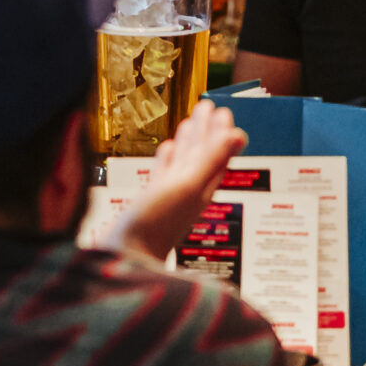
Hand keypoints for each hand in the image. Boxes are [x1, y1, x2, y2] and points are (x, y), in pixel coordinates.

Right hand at [78, 101, 247, 263]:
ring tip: (189, 124)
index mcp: (201, 186)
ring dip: (187, 142)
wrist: (126, 258)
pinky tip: (166, 151)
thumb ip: (211, 161)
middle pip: (201, 153)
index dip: (219, 131)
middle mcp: (188, 190)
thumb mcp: (187, 187)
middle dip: (205, 130)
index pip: (216, 152)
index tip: (222, 110)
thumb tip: (239, 135)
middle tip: (207, 107)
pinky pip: (163, 174)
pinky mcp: (150, 201)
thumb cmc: (156, 225)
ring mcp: (168, 196)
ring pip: (182, 162)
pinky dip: (167, 159)